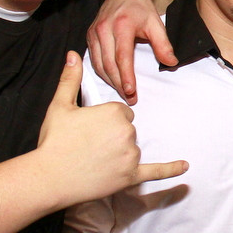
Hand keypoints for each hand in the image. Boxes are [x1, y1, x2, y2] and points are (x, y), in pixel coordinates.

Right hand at [36, 52, 186, 206]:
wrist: (47, 178)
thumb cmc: (54, 141)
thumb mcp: (60, 106)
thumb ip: (70, 78)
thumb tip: (73, 54)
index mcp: (114, 112)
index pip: (120, 112)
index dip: (104, 120)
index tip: (88, 129)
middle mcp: (127, 132)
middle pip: (127, 129)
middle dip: (110, 136)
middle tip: (87, 146)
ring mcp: (130, 155)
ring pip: (132, 148)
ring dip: (118, 153)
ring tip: (92, 160)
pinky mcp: (130, 177)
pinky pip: (155, 171)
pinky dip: (170, 170)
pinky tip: (185, 166)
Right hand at [87, 0, 176, 104]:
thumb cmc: (143, 9)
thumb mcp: (156, 24)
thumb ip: (163, 44)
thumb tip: (171, 62)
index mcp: (121, 25)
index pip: (122, 56)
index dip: (126, 75)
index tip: (131, 91)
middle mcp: (104, 28)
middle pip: (108, 63)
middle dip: (118, 83)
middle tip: (130, 98)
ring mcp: (94, 32)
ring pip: (98, 64)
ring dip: (110, 81)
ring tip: (123, 93)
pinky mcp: (89, 35)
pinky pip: (93, 59)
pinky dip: (102, 72)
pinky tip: (112, 81)